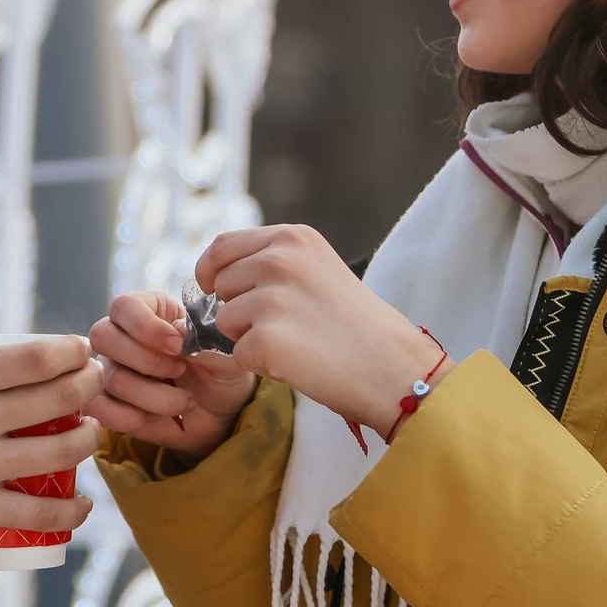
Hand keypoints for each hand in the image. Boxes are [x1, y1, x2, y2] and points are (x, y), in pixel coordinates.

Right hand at [0, 337, 102, 544]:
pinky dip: (71, 511)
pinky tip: (82, 504)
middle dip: (90, 386)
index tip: (80, 350)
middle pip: (58, 397)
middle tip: (97, 384)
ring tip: (92, 434)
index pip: (35, 357)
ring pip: (60, 451)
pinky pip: (40, 514)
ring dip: (89, 440)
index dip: (70, 351)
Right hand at [87, 291, 258, 459]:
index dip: (146, 327)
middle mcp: (123, 336)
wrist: (221, 413)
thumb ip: (204, 338)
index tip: (178, 346)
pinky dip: (131, 418)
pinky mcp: (110, 403)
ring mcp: (113, 369)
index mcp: (150, 310)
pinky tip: (157, 417)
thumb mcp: (225, 353)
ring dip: (156, 397)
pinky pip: (101, 409)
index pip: (125, 306)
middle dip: (146, 360)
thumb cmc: (222, 371)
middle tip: (180, 369)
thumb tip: (176, 331)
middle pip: (102, 336)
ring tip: (186, 400)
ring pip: (112, 379)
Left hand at [197, 225, 444, 436]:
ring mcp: (271, 299)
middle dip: (237, 307)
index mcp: (293, 238)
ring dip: (248, 337)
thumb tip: (218, 274)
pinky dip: (259, 365)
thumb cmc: (358, 325)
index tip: (211, 287)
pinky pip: (236, 355)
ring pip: (224, 321)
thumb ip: (274, 262)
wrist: (394, 368)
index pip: (224, 245)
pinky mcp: (265, 341)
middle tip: (283, 325)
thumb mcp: (318, 270)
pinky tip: (296, 363)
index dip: (211, 269)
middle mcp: (278, 260)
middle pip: (220, 284)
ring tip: (296, 342)